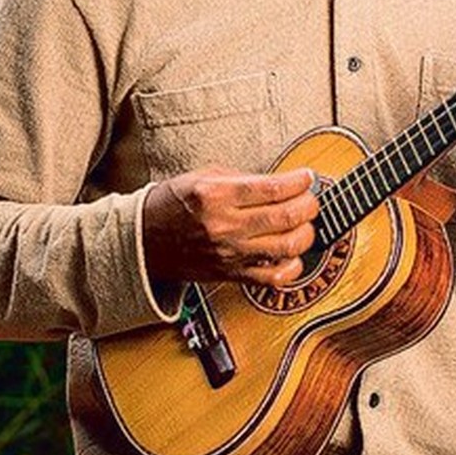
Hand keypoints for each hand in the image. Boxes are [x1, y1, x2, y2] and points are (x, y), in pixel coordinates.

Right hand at [142, 166, 319, 288]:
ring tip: (303, 223)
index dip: (299, 181)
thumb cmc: (174, 205)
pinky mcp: (232, 274)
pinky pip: (274, 278)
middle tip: (310, 199)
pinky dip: (292, 267)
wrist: (145, 241)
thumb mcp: (204, 177)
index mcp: (217, 195)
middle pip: (286, 217)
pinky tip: (292, 254)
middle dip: (309, 205)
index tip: (307, 177)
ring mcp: (230, 253)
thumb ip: (243, 179)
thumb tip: (282, 183)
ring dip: (306, 233)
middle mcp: (225, 226)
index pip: (273, 188)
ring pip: (287, 246)